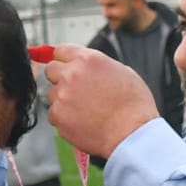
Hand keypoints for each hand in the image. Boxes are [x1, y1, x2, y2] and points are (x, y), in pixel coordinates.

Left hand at [43, 44, 159, 160]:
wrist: (133, 134)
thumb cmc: (134, 106)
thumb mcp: (123, 72)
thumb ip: (99, 65)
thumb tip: (87, 66)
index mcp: (88, 60)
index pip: (60, 51)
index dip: (64, 60)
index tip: (65, 67)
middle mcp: (72, 74)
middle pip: (51, 70)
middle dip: (60, 78)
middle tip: (76, 91)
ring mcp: (62, 95)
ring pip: (52, 94)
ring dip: (63, 100)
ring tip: (86, 111)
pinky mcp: (58, 116)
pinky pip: (54, 114)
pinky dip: (64, 119)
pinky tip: (83, 122)